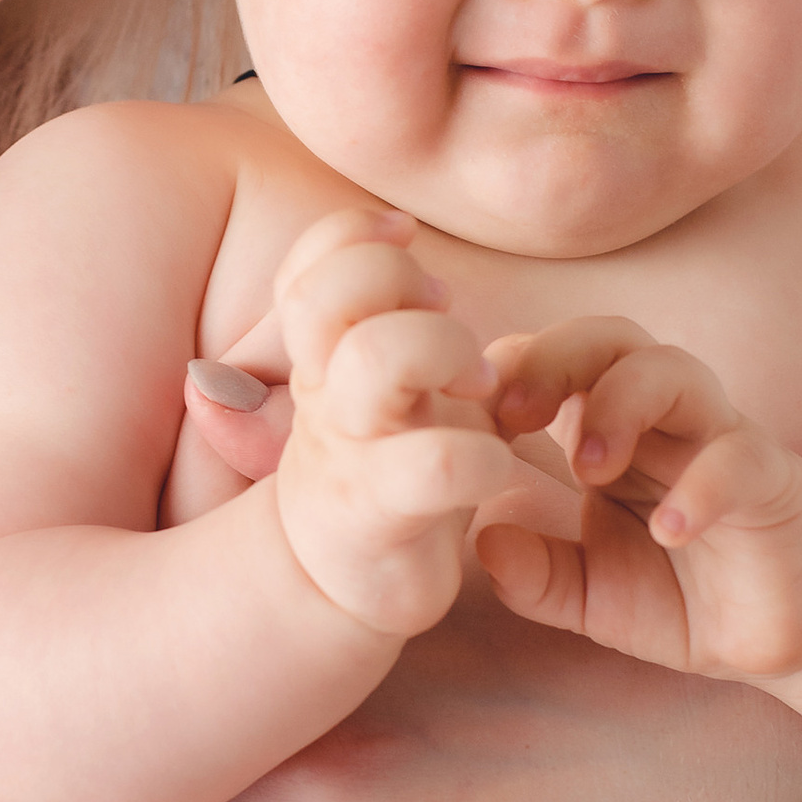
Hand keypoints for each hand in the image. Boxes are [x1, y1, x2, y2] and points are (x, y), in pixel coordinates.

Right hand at [270, 209, 526, 639]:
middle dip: (401, 288)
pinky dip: (481, 455)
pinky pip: (436, 465)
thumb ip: (378, 302)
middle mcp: (324, 394)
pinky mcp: (384, 514)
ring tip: (478, 385)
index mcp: (321, 353)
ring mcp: (350, 454)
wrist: (342, 573)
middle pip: (331, 298)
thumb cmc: (380, 454)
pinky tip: (493, 463)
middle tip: (448, 317)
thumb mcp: (372, 368)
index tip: (406, 246)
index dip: (353, 236)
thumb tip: (395, 228)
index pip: (307, 264)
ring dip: (444, 351)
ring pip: (379, 358)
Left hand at [478, 317, 801, 685]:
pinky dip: (699, 487)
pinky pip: (738, 457)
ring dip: (621, 404)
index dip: (505, 375)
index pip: (553, 363)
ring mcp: (719, 440)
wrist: (782, 635)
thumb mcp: (588, 597)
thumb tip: (480, 542)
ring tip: (588, 468)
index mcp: (608, 429)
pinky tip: (667, 530)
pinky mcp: (772, 479)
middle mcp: (663, 420)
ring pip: (674, 372)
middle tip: (508, 414)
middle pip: (610, 339)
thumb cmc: (680, 595)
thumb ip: (534, 575)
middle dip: (554, 358)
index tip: (459, 420)